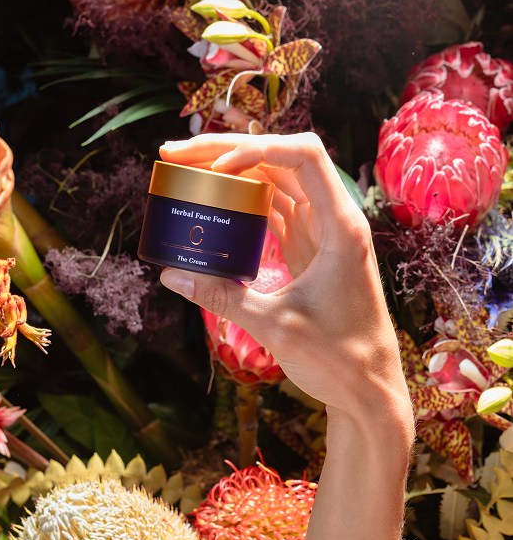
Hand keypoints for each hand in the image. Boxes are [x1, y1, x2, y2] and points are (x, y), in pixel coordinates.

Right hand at [159, 133, 410, 424]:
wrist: (369, 389)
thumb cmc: (338, 359)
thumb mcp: (275, 326)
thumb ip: (222, 296)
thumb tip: (170, 276)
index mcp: (341, 226)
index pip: (303, 156)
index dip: (255, 149)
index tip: (214, 168)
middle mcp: (335, 221)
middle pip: (281, 162)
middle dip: (228, 151)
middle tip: (175, 154)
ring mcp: (322, 236)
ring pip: (275, 186)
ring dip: (233, 175)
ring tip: (186, 173)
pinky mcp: (310, 254)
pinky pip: (274, 215)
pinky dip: (244, 206)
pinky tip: (213, 206)